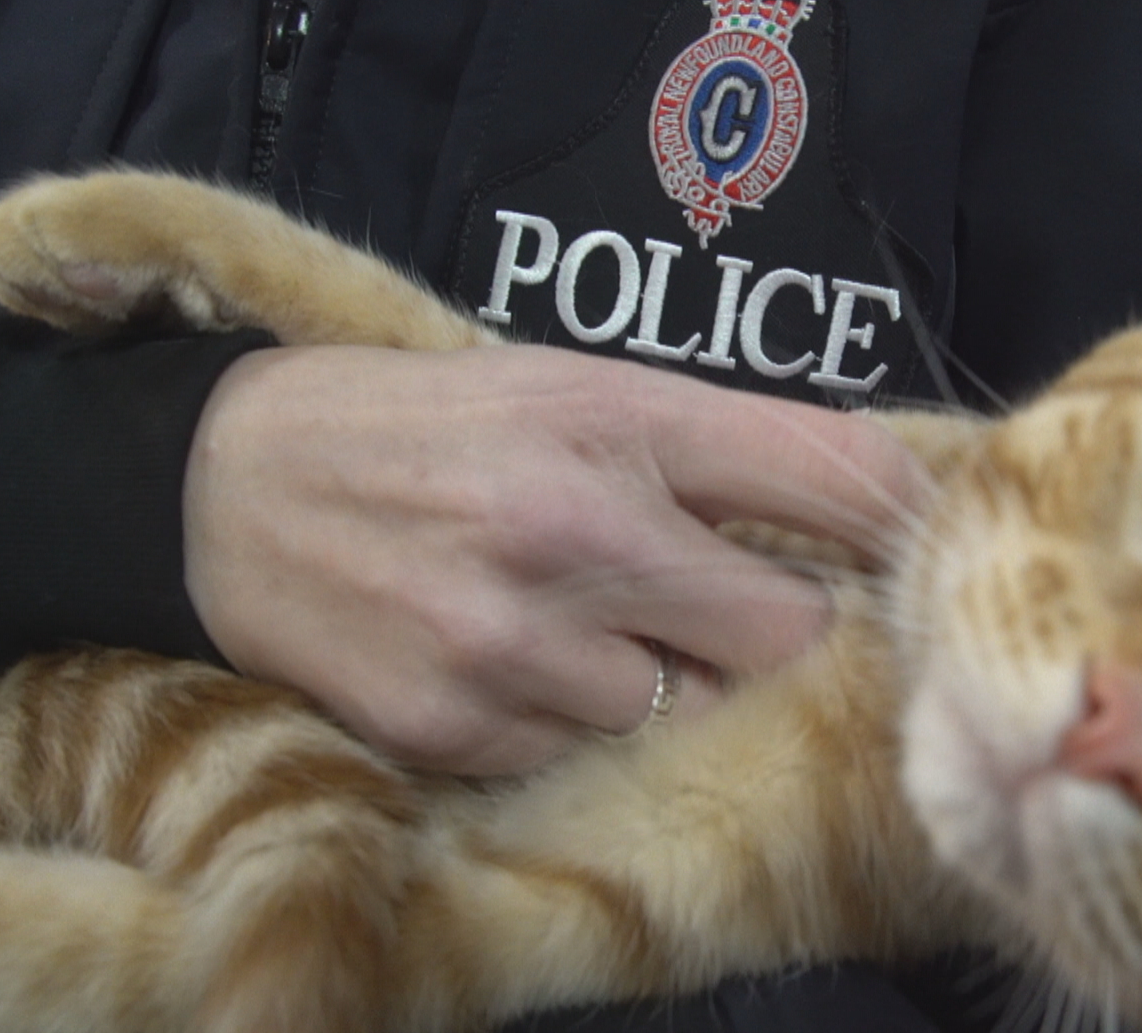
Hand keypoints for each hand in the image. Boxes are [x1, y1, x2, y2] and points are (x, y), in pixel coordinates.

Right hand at [181, 343, 925, 774]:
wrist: (226, 486)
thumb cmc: (428, 426)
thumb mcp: (572, 385)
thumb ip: (718, 443)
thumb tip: (872, 501)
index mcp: (617, 419)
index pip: (827, 475)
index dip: (897, 522)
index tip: (916, 552)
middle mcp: (572, 530)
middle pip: (790, 631)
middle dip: (783, 629)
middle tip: (737, 608)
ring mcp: (510, 642)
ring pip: (693, 713)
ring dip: (676, 686)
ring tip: (597, 629)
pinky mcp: (453, 728)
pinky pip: (588, 756)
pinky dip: (581, 724)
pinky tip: (522, 665)